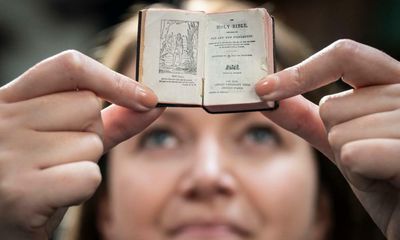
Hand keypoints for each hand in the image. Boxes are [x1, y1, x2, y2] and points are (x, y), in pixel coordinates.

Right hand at [0, 50, 163, 238]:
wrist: (1, 221)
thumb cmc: (37, 175)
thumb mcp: (65, 139)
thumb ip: (109, 120)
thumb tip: (153, 103)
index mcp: (9, 100)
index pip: (69, 67)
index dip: (112, 79)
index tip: (146, 98)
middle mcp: (2, 120)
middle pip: (87, 108)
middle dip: (90, 135)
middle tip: (58, 158)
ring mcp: (9, 155)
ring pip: (91, 144)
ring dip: (84, 164)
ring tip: (51, 178)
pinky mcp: (21, 192)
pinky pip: (88, 176)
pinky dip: (82, 189)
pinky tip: (53, 197)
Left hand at [256, 39, 399, 238]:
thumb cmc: (380, 178)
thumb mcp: (340, 142)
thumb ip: (306, 116)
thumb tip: (266, 93)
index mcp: (393, 83)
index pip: (345, 56)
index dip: (301, 71)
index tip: (263, 89)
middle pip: (332, 105)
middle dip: (338, 139)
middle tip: (369, 158)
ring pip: (340, 132)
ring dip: (351, 161)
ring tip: (381, 171)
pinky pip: (355, 153)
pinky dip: (360, 174)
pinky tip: (385, 181)